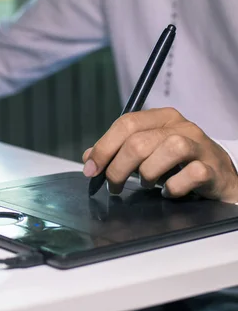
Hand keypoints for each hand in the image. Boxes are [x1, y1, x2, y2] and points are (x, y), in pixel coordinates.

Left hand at [82, 107, 237, 202]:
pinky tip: (169, 192)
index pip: (126, 123)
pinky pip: (191, 174)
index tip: (91, 169)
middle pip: (139, 141)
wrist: (220, 178)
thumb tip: (89, 158)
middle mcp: (182, 127)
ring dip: (148, 174)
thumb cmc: (178, 164)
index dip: (104, 147)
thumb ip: (118, 151)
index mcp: (162, 118)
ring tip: (146, 184)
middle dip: (118, 168)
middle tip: (113, 185)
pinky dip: (174, 187)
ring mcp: (200, 146)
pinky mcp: (214, 168)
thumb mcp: (147, 153)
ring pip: (167, 150)